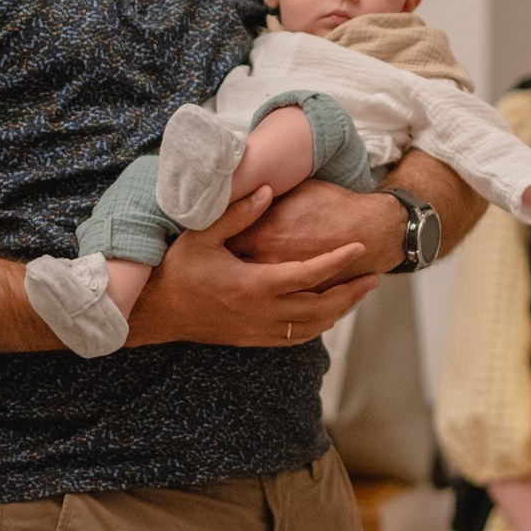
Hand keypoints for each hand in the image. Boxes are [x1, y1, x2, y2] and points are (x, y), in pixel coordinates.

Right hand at [135, 183, 375, 347]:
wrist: (157, 313)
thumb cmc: (178, 269)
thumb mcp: (203, 235)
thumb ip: (238, 214)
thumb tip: (267, 190)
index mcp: (253, 284)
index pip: (308, 274)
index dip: (338, 261)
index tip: (360, 247)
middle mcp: (260, 312)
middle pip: (320, 308)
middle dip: (351, 293)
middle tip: (374, 278)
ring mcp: (257, 330)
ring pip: (311, 327)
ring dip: (339, 312)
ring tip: (357, 294)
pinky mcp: (252, 340)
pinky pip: (295, 339)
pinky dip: (317, 327)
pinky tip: (328, 314)